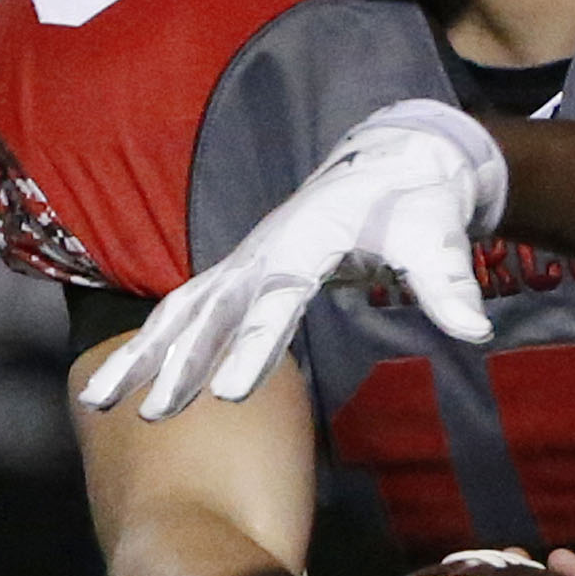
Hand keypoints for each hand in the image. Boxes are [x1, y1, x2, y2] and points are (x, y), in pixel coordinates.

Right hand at [79, 102, 508, 420]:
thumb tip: (476, 330)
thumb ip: (449, 284)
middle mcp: (263, 251)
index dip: (251, 348)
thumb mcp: (438, 237)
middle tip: (149, 414)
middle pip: (209, 311)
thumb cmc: (416, 203)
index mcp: (306, 243)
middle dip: (176, 363)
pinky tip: (125, 384)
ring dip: (141, 355)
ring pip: (180, 310)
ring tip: (99, 402)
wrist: (393, 162)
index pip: (274, 304)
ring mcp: (244, 261)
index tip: (227, 395)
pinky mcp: (241, 272)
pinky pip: (186, 311)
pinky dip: (152, 343)